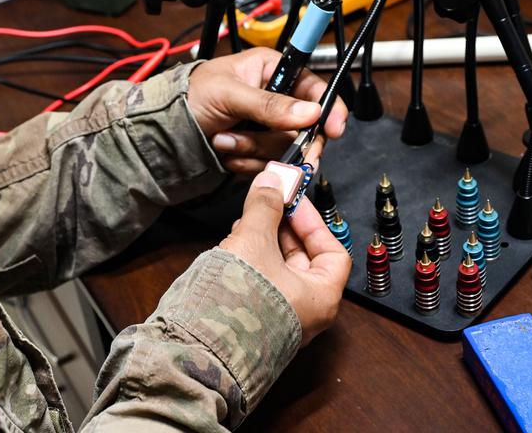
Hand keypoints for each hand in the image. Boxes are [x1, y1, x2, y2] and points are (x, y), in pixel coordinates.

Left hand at [187, 47, 348, 173]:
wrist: (162, 130)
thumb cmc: (189, 97)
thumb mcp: (228, 94)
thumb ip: (269, 104)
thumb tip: (310, 111)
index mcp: (272, 71)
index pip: (315, 88)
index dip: (329, 109)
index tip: (333, 129)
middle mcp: (275, 99)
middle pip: (305, 128)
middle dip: (276, 139)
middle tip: (257, 145)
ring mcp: (267, 128)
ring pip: (285, 150)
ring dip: (252, 150)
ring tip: (223, 139)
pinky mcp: (258, 152)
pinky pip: (269, 166)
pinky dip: (246, 163)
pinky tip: (225, 152)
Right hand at [220, 170, 350, 346]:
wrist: (199, 348)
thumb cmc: (238, 305)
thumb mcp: (253, 241)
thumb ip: (264, 208)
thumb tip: (272, 183)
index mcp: (321, 298)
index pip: (332, 251)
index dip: (313, 222)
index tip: (293, 201)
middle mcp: (305, 314)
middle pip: (304, 260)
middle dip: (283, 229)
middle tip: (268, 205)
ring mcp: (279, 320)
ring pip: (278, 272)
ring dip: (263, 243)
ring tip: (243, 225)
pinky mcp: (254, 323)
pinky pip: (261, 286)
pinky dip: (251, 263)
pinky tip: (232, 249)